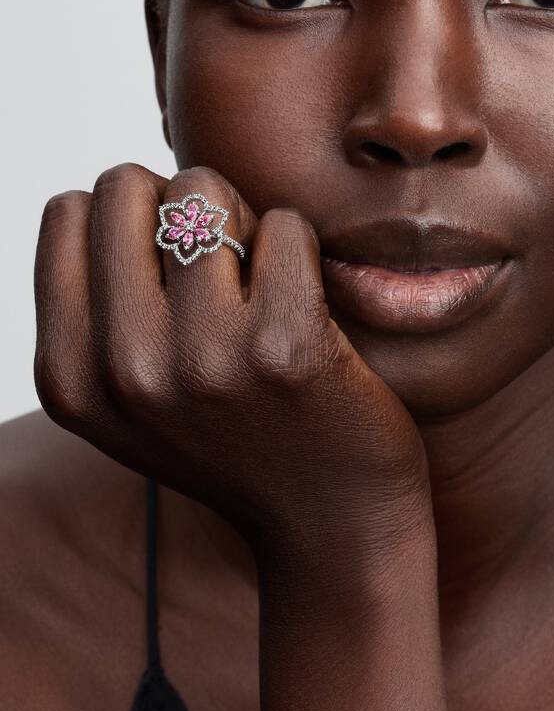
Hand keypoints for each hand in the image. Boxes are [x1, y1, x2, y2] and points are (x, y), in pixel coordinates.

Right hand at [33, 163, 431, 568]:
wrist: (329, 525)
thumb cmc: (236, 442)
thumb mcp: (132, 400)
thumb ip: (99, 311)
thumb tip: (107, 193)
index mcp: (70, 377)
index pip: (67, 212)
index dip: (127, 221)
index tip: (167, 267)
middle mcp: (125, 369)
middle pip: (126, 185)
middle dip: (177, 207)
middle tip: (219, 264)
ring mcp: (205, 358)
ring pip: (203, 190)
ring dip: (241, 222)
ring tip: (261, 284)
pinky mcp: (287, 346)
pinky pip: (283, 224)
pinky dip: (298, 248)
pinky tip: (307, 306)